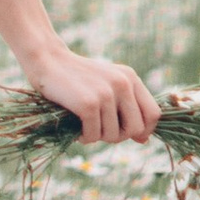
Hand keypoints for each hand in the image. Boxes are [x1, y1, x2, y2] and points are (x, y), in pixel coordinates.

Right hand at [19, 39, 158, 144]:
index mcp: (130, 78)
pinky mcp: (88, 104)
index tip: (125, 132)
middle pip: (136, 129)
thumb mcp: (107, 85)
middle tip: (100, 128)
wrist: (46, 60)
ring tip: (84, 124)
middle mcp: (122, 84)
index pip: (154, 114)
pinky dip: (84, 137)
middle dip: (118, 136)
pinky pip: (94, 136)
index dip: (144, 130)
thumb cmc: (76, 77)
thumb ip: (127, 108)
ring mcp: (106, 93)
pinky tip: (76, 126)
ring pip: (114, 136)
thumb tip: (144, 139)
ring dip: (97, 136)